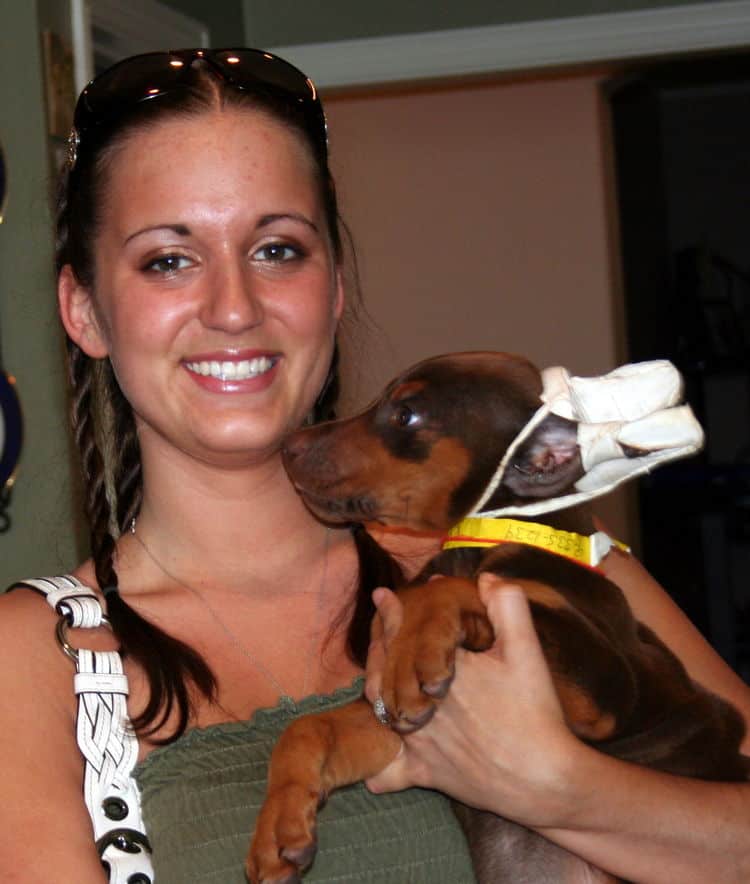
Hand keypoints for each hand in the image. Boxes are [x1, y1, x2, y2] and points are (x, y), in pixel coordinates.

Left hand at [364, 575, 583, 828]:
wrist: (545, 778)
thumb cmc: (536, 712)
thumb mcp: (528, 651)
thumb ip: (508, 607)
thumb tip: (486, 576)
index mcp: (446, 670)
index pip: (407, 636)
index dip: (392, 615)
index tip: (383, 598)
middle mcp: (424, 704)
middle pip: (389, 672)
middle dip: (380, 650)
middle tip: (376, 637)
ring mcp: (421, 741)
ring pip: (382, 713)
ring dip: (377, 693)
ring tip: (374, 679)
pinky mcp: (425, 773)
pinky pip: (389, 771)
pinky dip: (381, 768)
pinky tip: (375, 766)